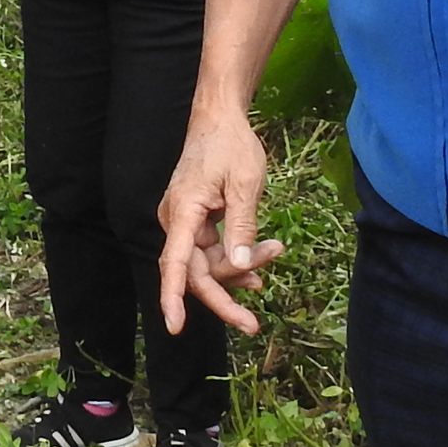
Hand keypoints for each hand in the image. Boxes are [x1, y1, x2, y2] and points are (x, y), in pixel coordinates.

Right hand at [156, 108, 285, 336]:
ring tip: (274, 252)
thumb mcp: (245, 184)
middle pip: (195, 273)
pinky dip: (235, 257)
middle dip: (227, 292)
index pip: (174, 263)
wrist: (219, 119)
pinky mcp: (194, 222)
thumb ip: (241, 227)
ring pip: (207, 263)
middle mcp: (176, 221)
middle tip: (253, 323)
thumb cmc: (231, 145)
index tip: (176, 326)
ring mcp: (184, 222)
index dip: (172, 297)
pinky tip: (259, 260)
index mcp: (183, 211)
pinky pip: (212, 251)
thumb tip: (240, 266)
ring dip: (239, 267)